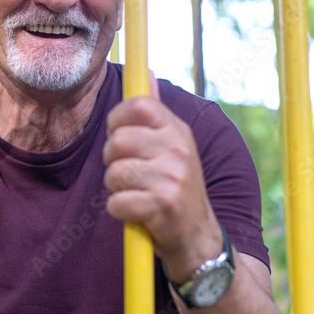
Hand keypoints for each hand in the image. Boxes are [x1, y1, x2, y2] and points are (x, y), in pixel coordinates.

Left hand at [102, 77, 222, 282]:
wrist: (200, 240)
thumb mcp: (175, 147)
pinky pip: (116, 202)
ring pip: (113, 173)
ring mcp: (172, 179)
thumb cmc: (177, 189)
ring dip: (116, 188)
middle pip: (117, 141)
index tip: (119, 135)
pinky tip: (136, 213)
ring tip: (136, 194)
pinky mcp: (162, 207)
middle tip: (130, 174)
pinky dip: (119, 211)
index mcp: (178, 131)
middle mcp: (179, 150)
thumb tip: (148, 73)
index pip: (137, 105)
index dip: (117, 119)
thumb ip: (157, 113)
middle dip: (112, 161)